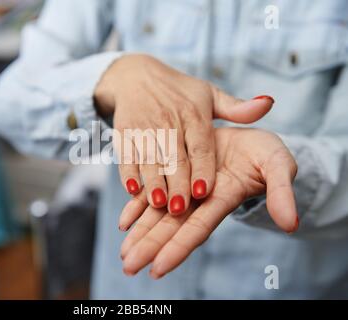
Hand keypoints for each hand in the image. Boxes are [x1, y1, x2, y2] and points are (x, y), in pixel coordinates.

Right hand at [94, 54, 274, 215]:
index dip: (202, 168)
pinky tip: (132, 190)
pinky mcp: (124, 133)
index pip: (200, 145)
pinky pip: (126, 155)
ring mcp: (144, 127)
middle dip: (177, 183)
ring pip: (150, 159)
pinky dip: (128, 173)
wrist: (135, 76)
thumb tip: (268, 103)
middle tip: (180, 208)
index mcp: (193, 114)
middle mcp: (169, 122)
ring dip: (153, 182)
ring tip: (158, 203)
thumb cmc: (178, 90)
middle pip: (174, 157)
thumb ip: (236, 108)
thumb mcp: (208, 94)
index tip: (205, 191)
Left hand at [118, 127, 298, 277]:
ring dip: (140, 234)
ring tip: (124, 255)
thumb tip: (290, 224)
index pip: (197, 229)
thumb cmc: (265, 153)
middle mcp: (199, 199)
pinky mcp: (175, 174)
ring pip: (158, 214)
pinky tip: (123, 222)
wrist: (247, 133)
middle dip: (150, 247)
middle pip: (171, 227)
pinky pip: (153, 194)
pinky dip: (137, 207)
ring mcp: (185, 188)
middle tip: (129, 267)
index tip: (158, 268)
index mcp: (222, 198)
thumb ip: (281, 191)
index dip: (178, 248)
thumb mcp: (278, 165)